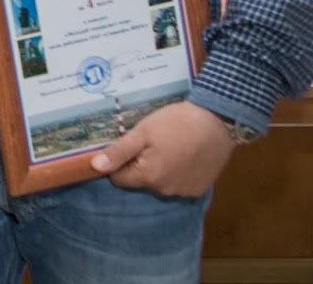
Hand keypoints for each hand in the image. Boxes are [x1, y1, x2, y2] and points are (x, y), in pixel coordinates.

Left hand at [91, 100, 236, 196]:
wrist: (217, 122)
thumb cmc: (177, 123)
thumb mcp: (142, 133)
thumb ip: (119, 152)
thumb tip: (95, 167)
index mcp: (149, 177)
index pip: (119, 179)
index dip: (119, 161)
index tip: (128, 146)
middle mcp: (166, 191)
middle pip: (140, 181)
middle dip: (140, 163)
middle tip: (151, 142)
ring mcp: (185, 191)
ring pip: (159, 182)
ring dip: (160, 168)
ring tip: (170, 146)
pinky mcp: (199, 188)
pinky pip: (178, 183)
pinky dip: (177, 171)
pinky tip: (184, 154)